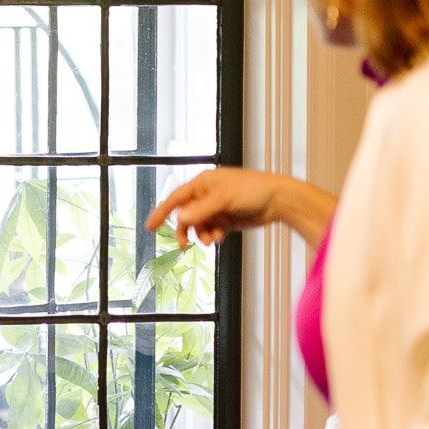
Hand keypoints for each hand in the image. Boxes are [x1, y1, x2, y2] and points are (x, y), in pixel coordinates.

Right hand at [145, 167, 280, 247]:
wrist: (278, 200)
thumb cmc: (253, 190)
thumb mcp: (223, 199)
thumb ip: (201, 210)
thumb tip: (180, 219)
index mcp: (202, 183)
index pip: (175, 198)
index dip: (162, 212)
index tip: (150, 227)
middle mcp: (207, 195)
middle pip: (186, 216)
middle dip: (186, 230)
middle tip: (184, 245)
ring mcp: (217, 208)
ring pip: (199, 226)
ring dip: (203, 234)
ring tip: (213, 239)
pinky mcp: (226, 220)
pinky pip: (212, 230)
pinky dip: (214, 235)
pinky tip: (221, 236)